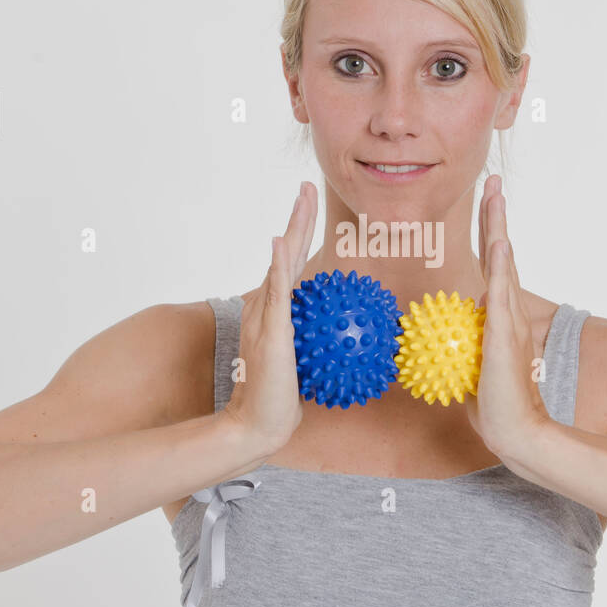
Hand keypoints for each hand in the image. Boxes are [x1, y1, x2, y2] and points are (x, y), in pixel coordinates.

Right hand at [221, 181, 317, 454]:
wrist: (261, 421)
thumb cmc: (282, 396)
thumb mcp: (305, 363)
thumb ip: (316, 342)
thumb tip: (346, 335)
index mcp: (277, 309)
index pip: (293, 263)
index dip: (301, 233)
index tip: (311, 206)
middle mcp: (267, 304)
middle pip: (285, 251)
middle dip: (297, 216)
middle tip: (306, 185)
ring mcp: (265, 313)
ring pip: (281, 262)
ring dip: (291, 228)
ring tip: (299, 199)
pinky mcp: (266, 327)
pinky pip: (274, 291)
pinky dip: (275, 266)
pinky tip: (277, 244)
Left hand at [466, 175, 551, 458]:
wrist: (516, 430)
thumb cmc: (489, 404)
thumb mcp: (464, 367)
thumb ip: (451, 347)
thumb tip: (422, 339)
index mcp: (498, 316)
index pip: (491, 267)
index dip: (487, 236)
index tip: (484, 206)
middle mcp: (508, 311)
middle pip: (501, 253)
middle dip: (497, 217)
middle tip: (494, 182)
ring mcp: (510, 320)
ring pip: (504, 264)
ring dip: (499, 228)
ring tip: (496, 195)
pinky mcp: (506, 334)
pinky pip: (502, 294)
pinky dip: (501, 267)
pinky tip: (499, 245)